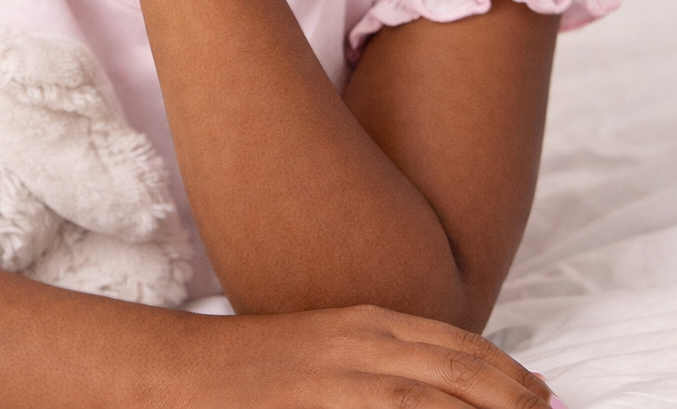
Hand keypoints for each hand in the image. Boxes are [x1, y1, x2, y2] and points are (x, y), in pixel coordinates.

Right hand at [195, 304, 556, 408]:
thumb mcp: (322, 354)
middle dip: (511, 393)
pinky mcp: (318, 406)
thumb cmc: (253, 372)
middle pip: (455, 367)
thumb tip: (426, 389)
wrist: (181, 373)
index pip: (453, 342)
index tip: (541, 390)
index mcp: (362, 322)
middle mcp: (359, 343)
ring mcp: (339, 379)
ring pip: (432, 396)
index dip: (503, 367)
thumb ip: (372, 365)